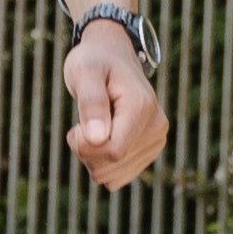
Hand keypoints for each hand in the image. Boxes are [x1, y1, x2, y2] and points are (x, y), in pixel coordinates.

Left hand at [63, 20, 167, 191]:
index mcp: (142, 107)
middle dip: (86, 152)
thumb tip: (97, 139)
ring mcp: (157, 140)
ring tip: (94, 128)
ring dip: (92, 158)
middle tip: (83, 124)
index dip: (84, 147)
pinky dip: (102, 164)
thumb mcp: (85, 73)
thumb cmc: (94, 62)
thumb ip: (91, 104)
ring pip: (113, 175)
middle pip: (111, 166)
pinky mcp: (151, 150)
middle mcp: (157, 126)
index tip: (75, 128)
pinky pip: (118, 177)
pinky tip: (103, 139)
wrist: (111, 56)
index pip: (113, 152)